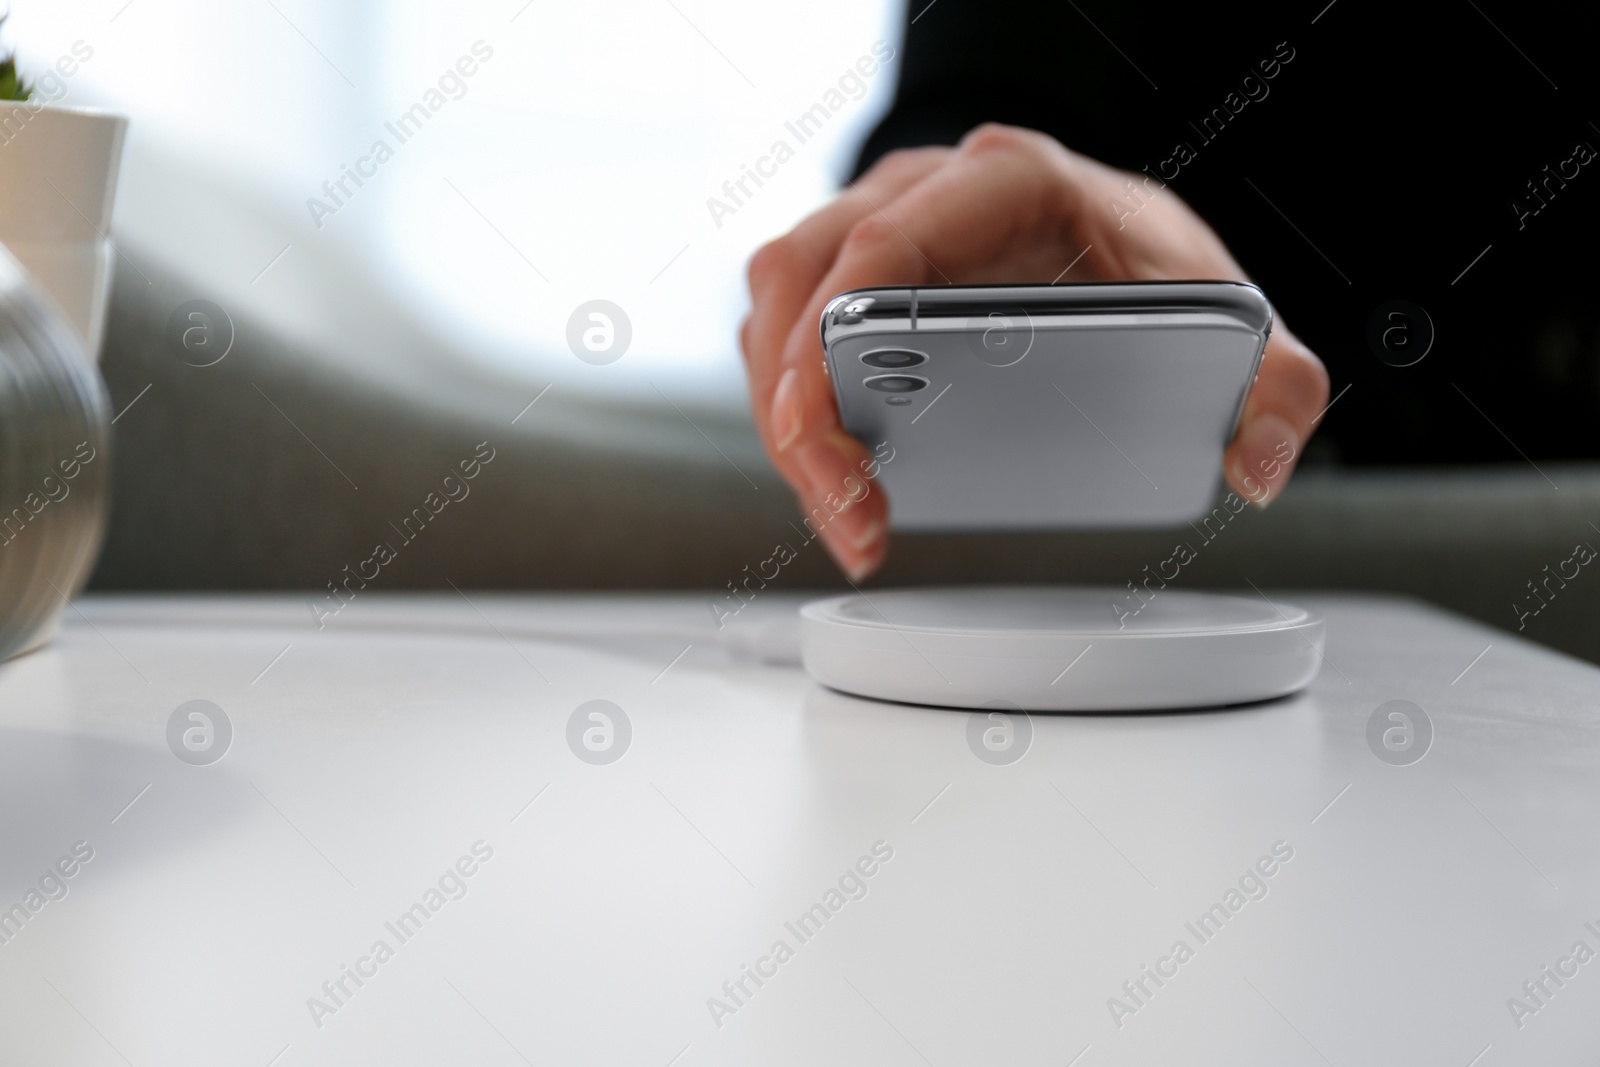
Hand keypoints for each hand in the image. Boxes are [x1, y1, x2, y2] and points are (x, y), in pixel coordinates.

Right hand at [739, 123, 1329, 579]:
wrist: (1117, 248)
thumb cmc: (1150, 267)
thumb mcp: (1228, 316)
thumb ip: (1273, 383)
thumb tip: (1260, 461)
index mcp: (1009, 182)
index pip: (890, 233)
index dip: (840, 324)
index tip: (832, 421)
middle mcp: (923, 195)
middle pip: (803, 278)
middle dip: (798, 405)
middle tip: (848, 508)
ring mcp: (872, 235)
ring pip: (773, 311)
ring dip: (785, 420)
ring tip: (847, 516)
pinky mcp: (848, 289)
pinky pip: (783, 341)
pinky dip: (793, 418)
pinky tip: (838, 487)